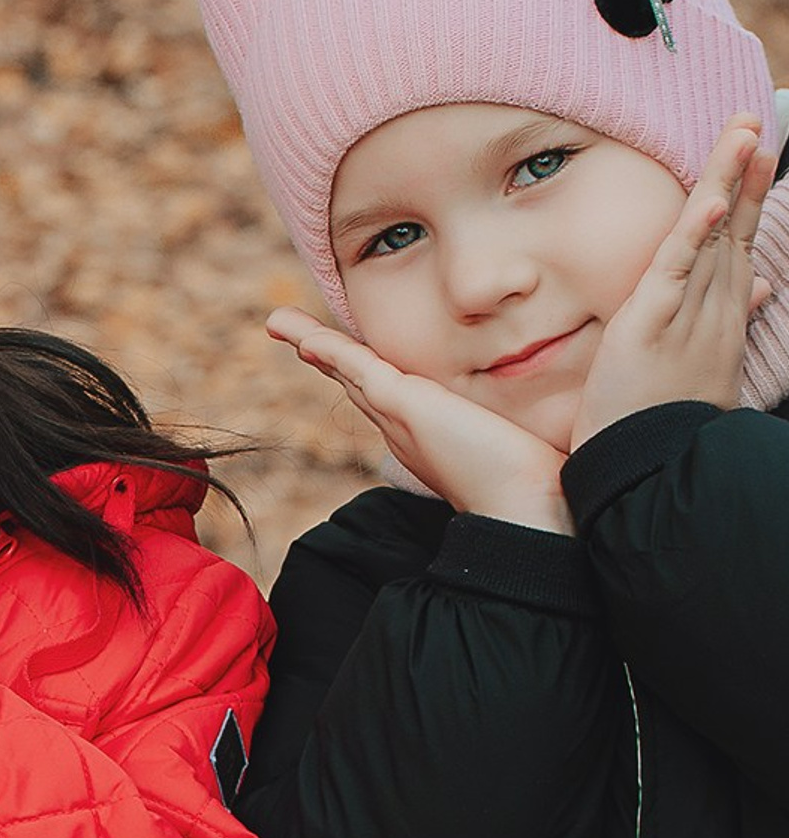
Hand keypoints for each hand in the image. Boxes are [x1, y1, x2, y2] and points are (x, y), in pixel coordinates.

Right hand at [267, 309, 570, 532]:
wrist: (533, 514)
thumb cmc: (540, 485)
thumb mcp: (523, 446)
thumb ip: (523, 430)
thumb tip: (557, 425)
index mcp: (429, 438)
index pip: (389, 398)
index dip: (363, 376)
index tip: (345, 360)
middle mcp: (405, 429)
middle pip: (356, 384)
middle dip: (326, 359)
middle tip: (297, 337)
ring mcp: (398, 418)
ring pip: (346, 372)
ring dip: (311, 346)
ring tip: (280, 323)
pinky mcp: (403, 405)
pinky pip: (352, 366)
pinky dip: (322, 345)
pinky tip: (296, 330)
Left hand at [572, 114, 776, 448]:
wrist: (649, 467)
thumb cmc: (663, 418)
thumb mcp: (703, 361)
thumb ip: (730, 317)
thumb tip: (761, 285)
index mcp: (720, 313)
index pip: (736, 242)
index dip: (747, 196)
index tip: (757, 154)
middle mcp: (713, 307)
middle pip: (734, 226)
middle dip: (745, 173)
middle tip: (755, 121)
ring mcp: (688, 313)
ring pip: (712, 234)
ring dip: (727, 181)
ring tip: (744, 132)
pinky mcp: (652, 322)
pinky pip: (676, 267)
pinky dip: (693, 229)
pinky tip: (711, 197)